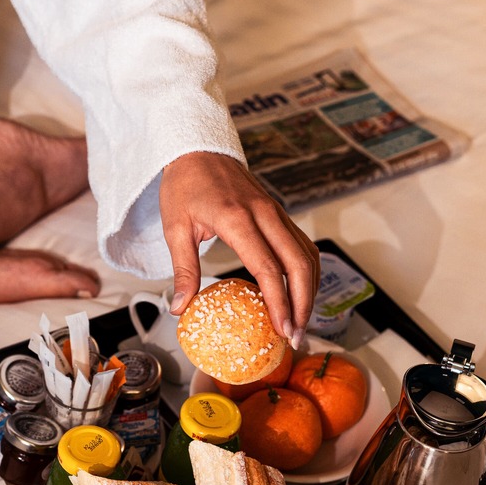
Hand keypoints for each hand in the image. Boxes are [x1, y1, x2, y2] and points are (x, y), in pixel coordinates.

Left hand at [159, 152, 318, 346]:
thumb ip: (183, 269)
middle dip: (303, 303)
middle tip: (296, 335)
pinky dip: (307, 273)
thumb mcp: (175, 228)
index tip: (283, 328)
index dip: (279, 301)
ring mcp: (276, 212)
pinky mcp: (279, 213)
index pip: (268, 267)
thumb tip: (180, 307)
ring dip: (310, 290)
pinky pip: (303, 245)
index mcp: (237, 218)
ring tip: (300, 322)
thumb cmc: (184, 185)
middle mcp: (265, 214)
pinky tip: (299, 293)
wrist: (198, 149)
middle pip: (299, 264)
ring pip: (308, 255)